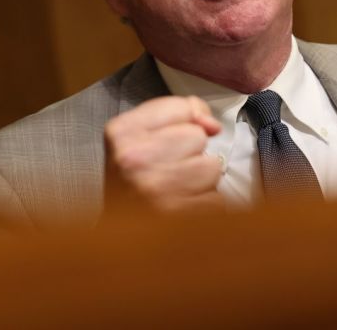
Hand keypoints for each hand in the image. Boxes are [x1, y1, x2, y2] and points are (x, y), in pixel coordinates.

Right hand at [104, 96, 224, 212]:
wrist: (121, 230)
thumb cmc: (134, 178)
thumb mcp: (140, 133)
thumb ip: (180, 112)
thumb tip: (212, 125)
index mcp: (122, 131)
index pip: (181, 107)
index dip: (183, 122)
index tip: (166, 139)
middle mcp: (135, 158)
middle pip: (198, 135)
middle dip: (191, 150)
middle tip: (167, 167)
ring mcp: (156, 189)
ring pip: (212, 166)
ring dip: (202, 177)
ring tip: (177, 185)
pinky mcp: (178, 216)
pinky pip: (216, 198)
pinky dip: (206, 202)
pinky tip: (183, 204)